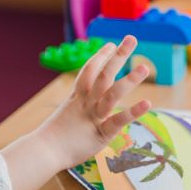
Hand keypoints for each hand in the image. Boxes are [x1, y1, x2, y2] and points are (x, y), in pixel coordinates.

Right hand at [37, 36, 150, 168]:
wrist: (43, 151)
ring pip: (111, 94)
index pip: (89, 71)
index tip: (110, 44)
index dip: (100, 57)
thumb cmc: (53, 139)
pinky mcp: (101, 133)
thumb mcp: (66, 116)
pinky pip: (118, 120)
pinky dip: (133, 112)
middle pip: (103, 74)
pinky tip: (147, 103)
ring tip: (144, 67)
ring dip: (129, 80)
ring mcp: (94, 116)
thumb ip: (77, 109)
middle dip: (118, 56)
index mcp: (77, 98)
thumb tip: (82, 107)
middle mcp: (86, 102)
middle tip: (131, 38)